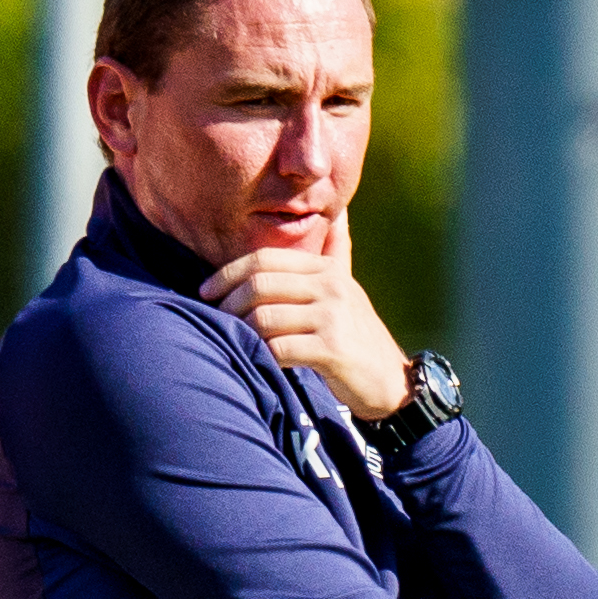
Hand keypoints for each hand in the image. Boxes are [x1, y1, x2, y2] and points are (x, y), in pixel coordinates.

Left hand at [198, 210, 411, 418]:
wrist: (391, 382)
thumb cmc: (357, 337)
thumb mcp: (347, 290)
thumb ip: (336, 253)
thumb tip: (337, 215)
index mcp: (327, 269)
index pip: (265, 259)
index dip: (228, 273)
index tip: (206, 291)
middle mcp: (331, 287)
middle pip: (260, 285)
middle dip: (228, 303)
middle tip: (215, 320)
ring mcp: (333, 317)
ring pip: (264, 317)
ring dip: (241, 331)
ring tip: (233, 341)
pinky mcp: (333, 350)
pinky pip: (280, 348)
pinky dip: (261, 356)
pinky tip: (257, 361)